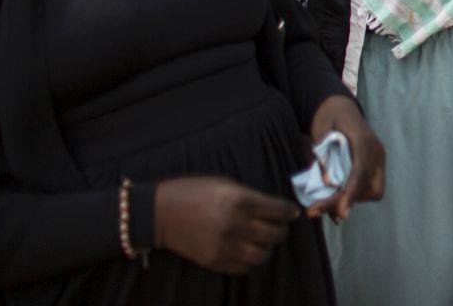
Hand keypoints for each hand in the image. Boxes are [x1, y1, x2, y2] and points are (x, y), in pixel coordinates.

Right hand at [153, 176, 297, 274]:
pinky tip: (248, 250)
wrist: (159, 212)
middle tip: (280, 226)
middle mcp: (235, 225)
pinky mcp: (213, 260)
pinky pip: (243, 267)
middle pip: (275, 234)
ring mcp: (224, 245)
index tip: (292, 212)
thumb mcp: (225, 184)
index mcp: (240, 201)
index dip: (289, 212)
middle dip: (282, 230)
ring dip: (267, 247)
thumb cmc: (193, 191)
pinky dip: (250, 260)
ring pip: (262, 255)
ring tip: (264, 240)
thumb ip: (250, 196)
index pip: (278, 210)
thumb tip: (272, 207)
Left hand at [307, 95, 385, 220]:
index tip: (342, 213)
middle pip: (366, 186)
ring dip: (350, 198)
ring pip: (372, 190)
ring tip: (323, 203)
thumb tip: (327, 183)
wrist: (340, 105)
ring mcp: (378, 158)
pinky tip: (336, 200)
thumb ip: (323, 156)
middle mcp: (376, 151)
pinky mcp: (376, 164)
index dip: (351, 194)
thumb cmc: (327, 116)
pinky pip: (370, 186)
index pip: (360, 172)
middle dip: (344, 201)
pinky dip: (354, 194)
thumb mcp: (319, 131)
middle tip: (314, 211)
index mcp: (363, 140)